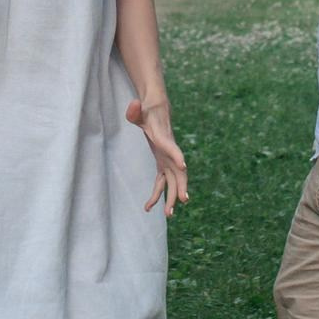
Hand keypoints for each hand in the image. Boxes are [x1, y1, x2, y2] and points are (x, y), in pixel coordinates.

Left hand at [127, 96, 187, 214]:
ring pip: (173, 182)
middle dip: (181, 186)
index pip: (172, 148)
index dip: (177, 156)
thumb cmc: (148, 112)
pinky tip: (148, 207)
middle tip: (182, 201)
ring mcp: (167, 160)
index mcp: (164, 139)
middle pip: (178, 172)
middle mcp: (169, 152)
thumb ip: (135, 110)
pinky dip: (157, 195)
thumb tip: (134, 104)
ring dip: (172, 197)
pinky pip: (162, 183)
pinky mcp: (162, 164)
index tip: (183, 166)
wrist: (157, 112)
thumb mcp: (140, 110)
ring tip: (168, 214)